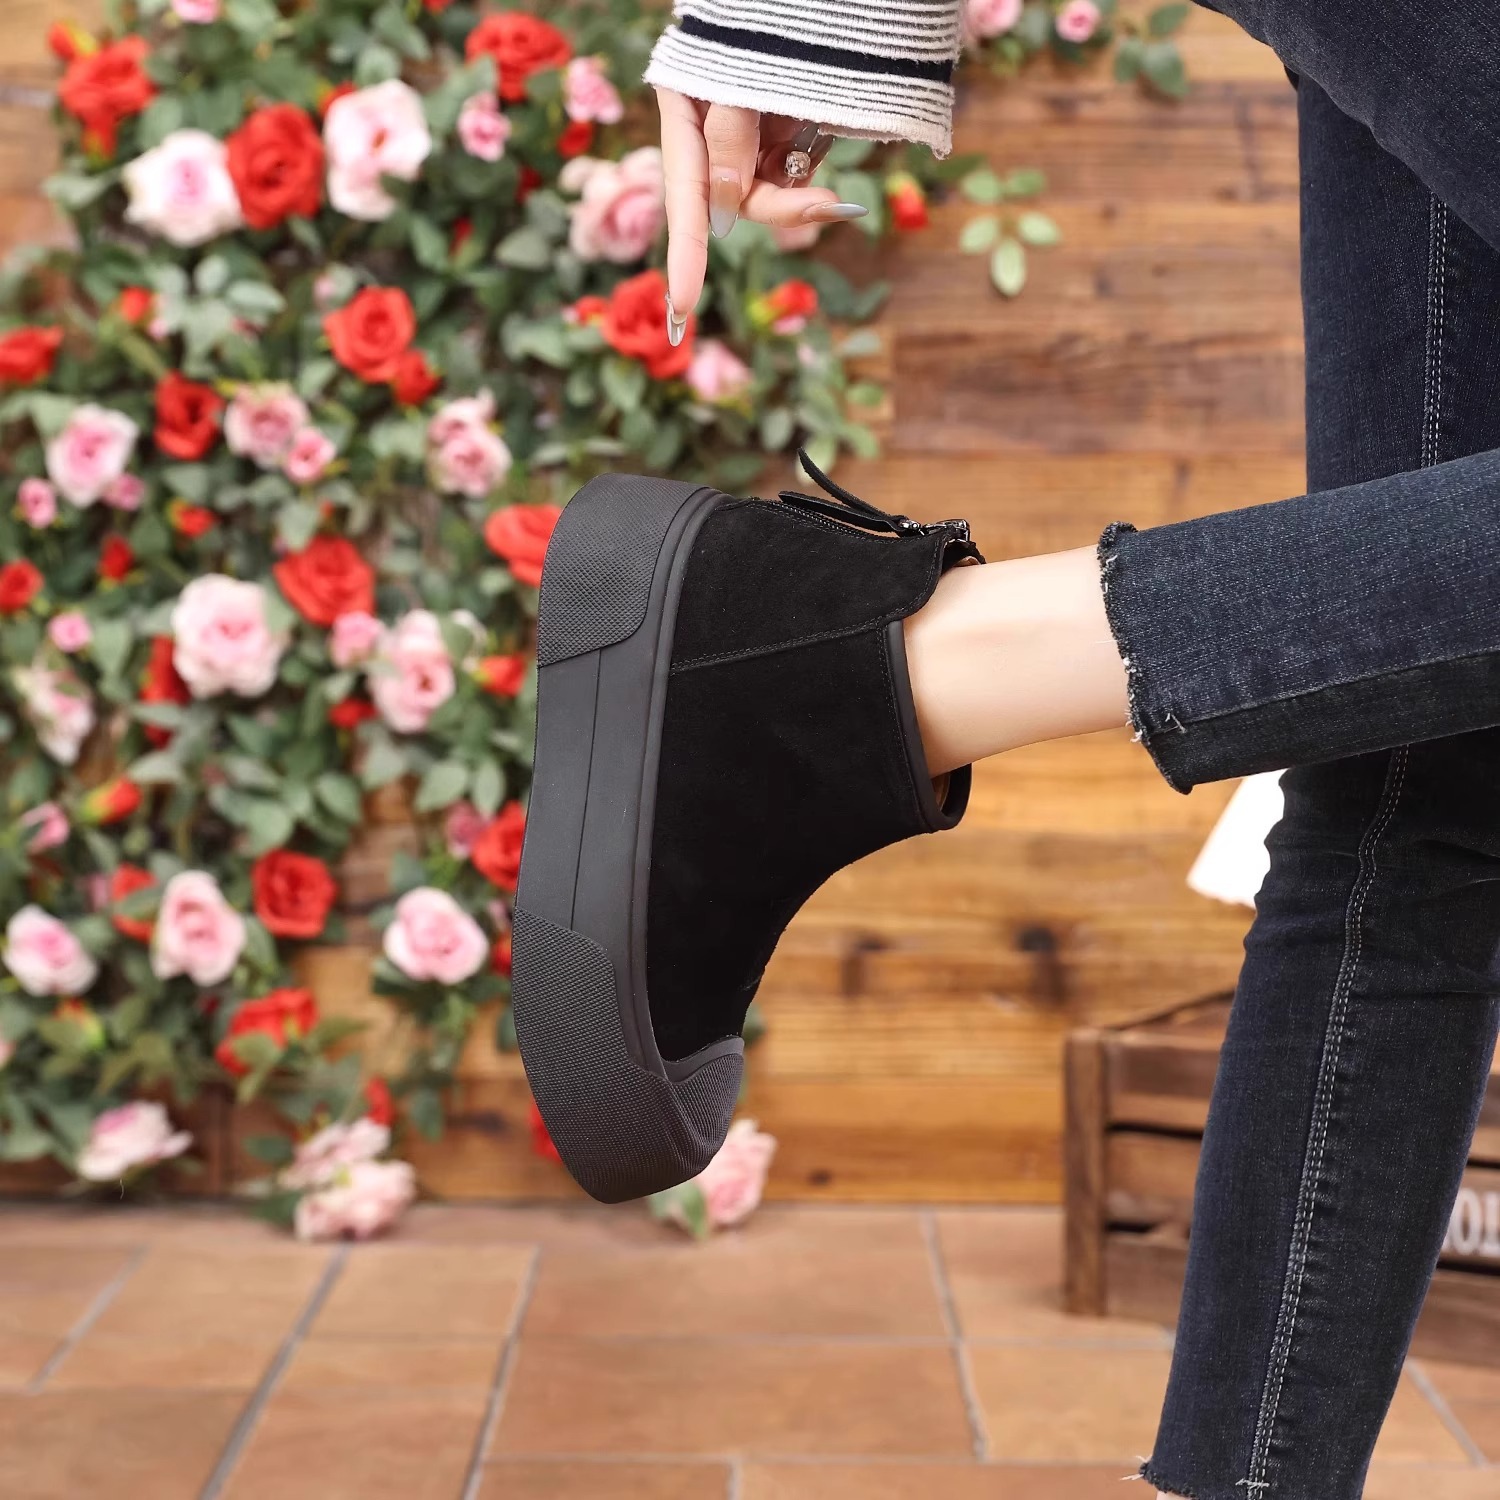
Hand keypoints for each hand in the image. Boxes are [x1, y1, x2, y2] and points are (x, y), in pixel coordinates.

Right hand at [655, 88, 868, 342]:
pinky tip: (818, 134)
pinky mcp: (781, 131)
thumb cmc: (760, 20)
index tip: (683, 310)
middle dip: (782, 207)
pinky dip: (810, 163)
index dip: (685, 258)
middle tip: (831, 203)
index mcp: (684, 117)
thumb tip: (728, 199)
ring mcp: (748, 134)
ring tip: (818, 136)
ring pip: (770, 189)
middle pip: (736, 202)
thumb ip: (731, 138)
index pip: (684, 202)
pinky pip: (794, 168)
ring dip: (800, 183)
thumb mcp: (736, 77)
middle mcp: (712, 134)